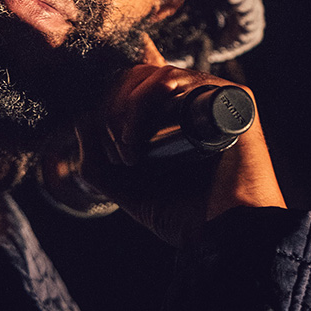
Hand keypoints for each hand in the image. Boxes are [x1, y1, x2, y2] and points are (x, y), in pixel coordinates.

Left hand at [72, 37, 285, 243]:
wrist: (226, 234)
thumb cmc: (185, 216)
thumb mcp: (128, 189)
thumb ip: (97, 162)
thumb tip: (81, 120)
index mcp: (177, 118)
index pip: (139, 81)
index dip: (115, 93)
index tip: (106, 131)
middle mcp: (196, 102)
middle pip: (137, 77)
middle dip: (111, 111)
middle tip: (117, 154)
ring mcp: (213, 96)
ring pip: (150, 75)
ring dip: (124, 112)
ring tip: (128, 153)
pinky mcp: (230, 96)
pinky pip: (170, 80)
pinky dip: (141, 105)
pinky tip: (137, 142)